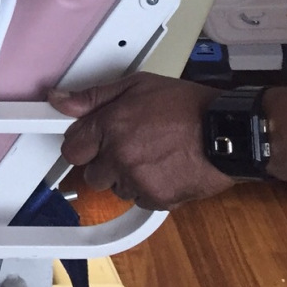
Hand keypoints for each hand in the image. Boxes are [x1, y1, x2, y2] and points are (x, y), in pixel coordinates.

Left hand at [48, 72, 234, 209]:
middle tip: (128, 145)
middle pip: (91, 174)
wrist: (227, 131)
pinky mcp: (157, 199)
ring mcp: (138, 180)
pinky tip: (164, 168)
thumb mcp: (137, 85)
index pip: (72, 148)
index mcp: (111, 125)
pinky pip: (139, 200)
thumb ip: (93, 96)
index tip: (90, 141)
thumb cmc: (187, 105)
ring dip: (126, 177)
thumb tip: (59, 99)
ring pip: (115, 189)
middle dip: (105, 162)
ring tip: (152, 154)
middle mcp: (120, 155)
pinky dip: (148, 189)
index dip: (82, 144)